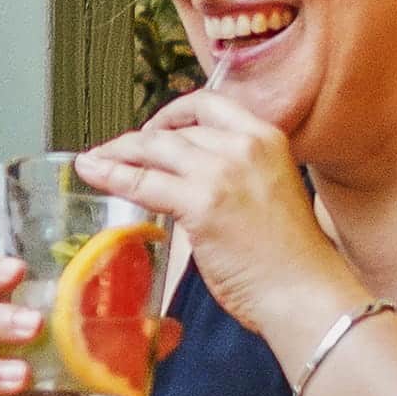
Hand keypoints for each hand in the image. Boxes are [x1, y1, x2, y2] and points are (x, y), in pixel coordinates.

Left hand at [77, 93, 337, 368]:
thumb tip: (188, 175)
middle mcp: (244, 145)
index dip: (173, 114)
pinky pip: (143, 182)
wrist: (304, 291)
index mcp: (265, 138)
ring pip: (153, 150)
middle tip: (115, 152)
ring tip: (95, 160)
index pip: (208, 105)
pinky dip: (111, 175)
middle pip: (174, 129)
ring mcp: (222, 172)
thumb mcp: (268, 191)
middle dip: (137, 139)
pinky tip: (92, 171)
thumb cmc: (288, 255)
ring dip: (117, 153)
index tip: (155, 129)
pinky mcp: (202, 203)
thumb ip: (235, 174)